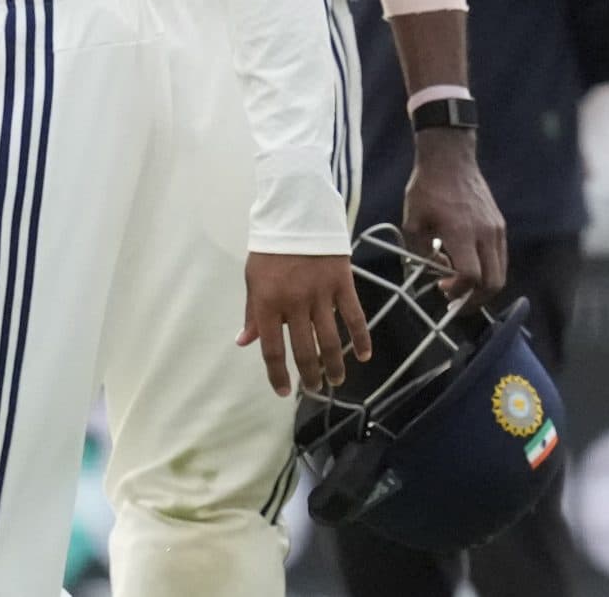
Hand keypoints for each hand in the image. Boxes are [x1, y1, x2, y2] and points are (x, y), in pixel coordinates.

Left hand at [240, 251, 373, 396]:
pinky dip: (361, 339)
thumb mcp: (252, 280)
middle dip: (309, 374)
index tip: (283, 391)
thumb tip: (244, 343)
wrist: (296, 217)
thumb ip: (252, 314)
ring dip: (334, 365)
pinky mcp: (343, 286)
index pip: (272, 349)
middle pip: (303, 350)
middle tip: (314, 389)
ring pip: (330, 340)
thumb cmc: (270, 252)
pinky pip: (355, 318)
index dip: (277, 374)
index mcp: (266, 303)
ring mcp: (320, 295)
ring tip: (335, 381)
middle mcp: (293, 303)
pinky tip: (363, 356)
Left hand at [402, 130, 508, 297]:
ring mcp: (497, 230)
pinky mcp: (501, 226)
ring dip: (484, 286)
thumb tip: (436, 269)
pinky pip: (500, 257)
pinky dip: (489, 270)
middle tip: (458, 301)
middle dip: (476, 299)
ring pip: (501, 272)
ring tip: (463, 287)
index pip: (471, 276)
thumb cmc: (426, 189)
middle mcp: (485, 234)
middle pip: (494, 282)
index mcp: (461, 233)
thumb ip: (420, 250)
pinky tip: (470, 265)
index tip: (443, 289)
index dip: (459, 291)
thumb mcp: (412, 220)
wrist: (450, 160)